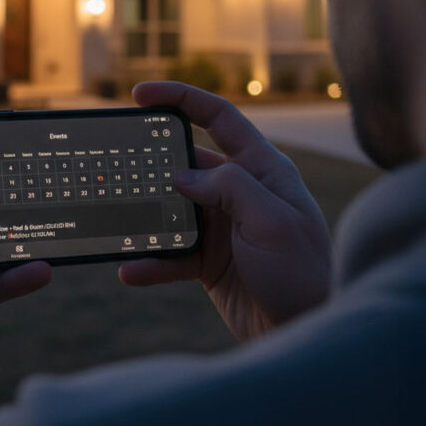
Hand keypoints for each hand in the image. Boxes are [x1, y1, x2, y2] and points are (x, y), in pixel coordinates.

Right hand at [119, 81, 331, 341]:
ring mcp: (222, 225)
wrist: (308, 331)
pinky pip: (169, 252)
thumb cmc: (304, 274)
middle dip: (151, 160)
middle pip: (185, 160)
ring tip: (117, 218)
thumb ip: (230, 187)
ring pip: (171, 207)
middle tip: (118, 161)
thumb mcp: (273, 221)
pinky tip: (130, 270)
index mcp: (262, 169)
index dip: (180, 98)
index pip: (218, 117)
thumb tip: (181, 175)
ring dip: (145, 215)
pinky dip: (149, 260)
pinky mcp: (208, 260)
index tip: (140, 94)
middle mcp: (239, 191)